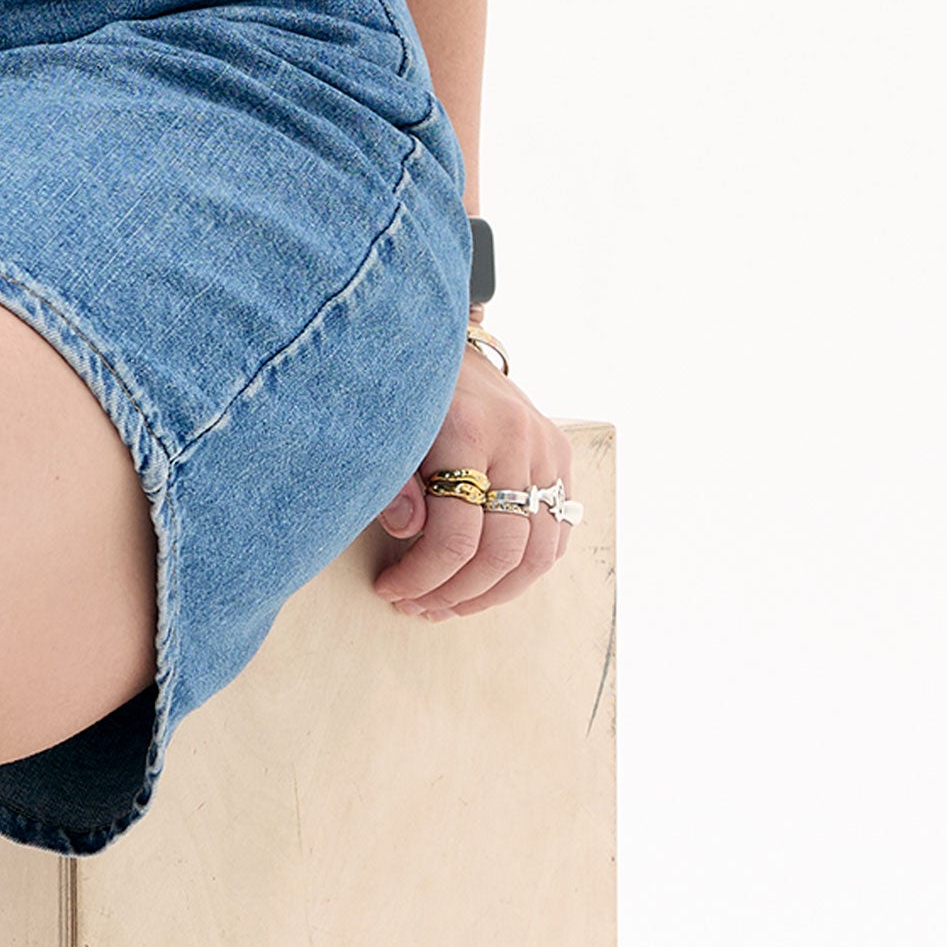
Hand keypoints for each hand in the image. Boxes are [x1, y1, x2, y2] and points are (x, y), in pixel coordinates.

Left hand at [372, 342, 574, 619]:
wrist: (444, 340)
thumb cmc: (404, 391)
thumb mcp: (385, 429)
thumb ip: (393, 481)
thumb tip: (406, 532)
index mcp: (465, 428)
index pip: (456, 535)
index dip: (421, 576)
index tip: (390, 589)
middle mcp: (515, 438)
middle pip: (500, 552)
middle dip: (454, 593)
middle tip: (416, 606)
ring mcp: (545, 446)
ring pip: (537, 554)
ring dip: (491, 594)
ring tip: (447, 604)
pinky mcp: (560, 452)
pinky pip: (556, 534)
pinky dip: (524, 569)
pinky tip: (484, 581)